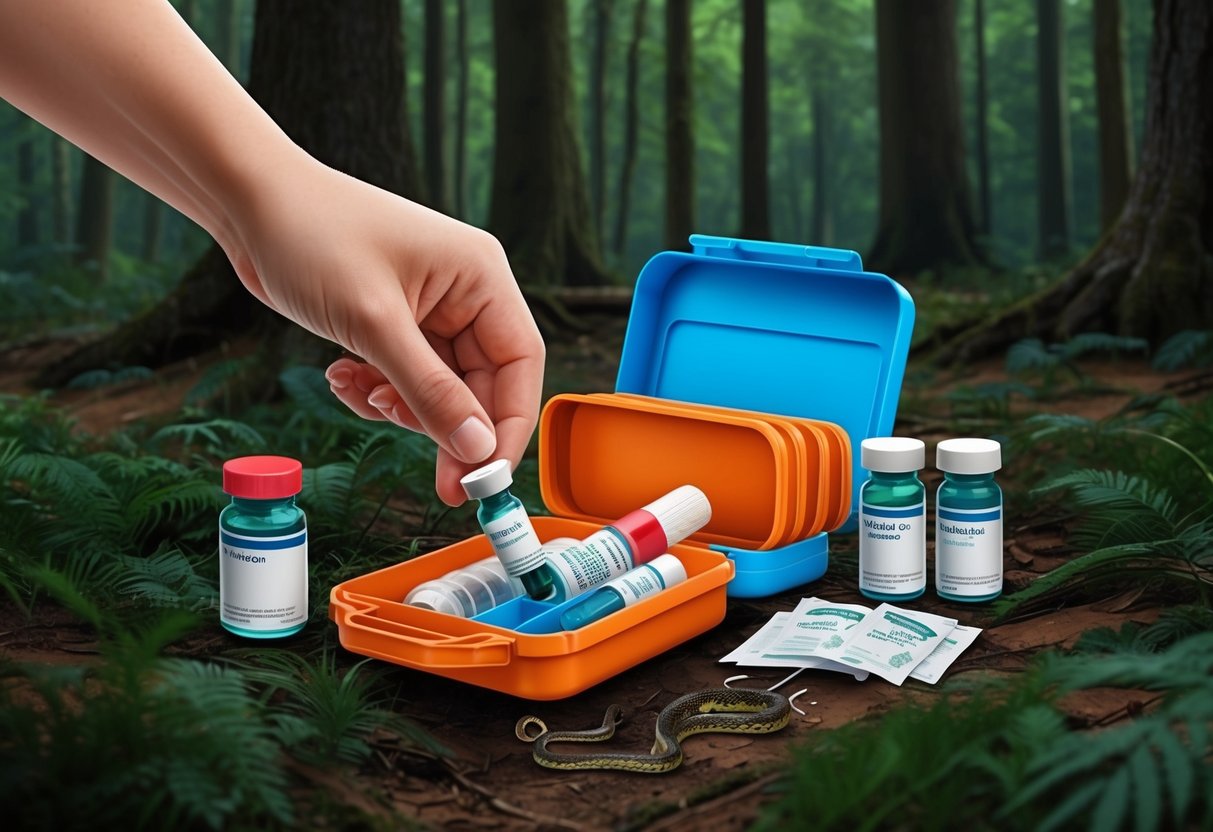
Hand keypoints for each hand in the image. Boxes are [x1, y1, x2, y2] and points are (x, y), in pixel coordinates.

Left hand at [223, 154, 544, 506]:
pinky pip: (405, 379)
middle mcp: (465, 293)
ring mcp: (431, 310)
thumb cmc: (314, 235)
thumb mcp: (375, 323)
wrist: (249, 200)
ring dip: (403, 407)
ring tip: (360, 393)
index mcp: (481, 276)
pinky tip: (342, 376)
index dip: (510, 424)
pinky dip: (377, 392)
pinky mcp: (396, 323)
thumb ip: (430, 392)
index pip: (521, 362)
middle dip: (450, 428)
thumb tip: (478, 450)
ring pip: (441, 390)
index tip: (486, 476)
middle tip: (437, 482)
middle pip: (483, 385)